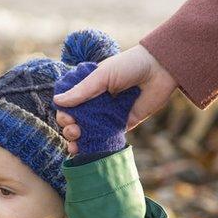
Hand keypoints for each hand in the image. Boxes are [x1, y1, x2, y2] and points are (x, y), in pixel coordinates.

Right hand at [53, 45, 175, 154]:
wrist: (159, 70)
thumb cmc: (129, 65)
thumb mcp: (103, 75)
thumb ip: (82, 90)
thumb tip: (58, 101)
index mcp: (88, 88)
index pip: (69, 104)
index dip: (64, 113)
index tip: (67, 118)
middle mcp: (96, 102)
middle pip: (76, 120)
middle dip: (69, 128)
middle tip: (74, 130)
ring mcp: (108, 115)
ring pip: (88, 131)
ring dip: (78, 140)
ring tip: (75, 144)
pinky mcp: (122, 125)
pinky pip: (106, 138)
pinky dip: (95, 145)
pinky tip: (86, 151)